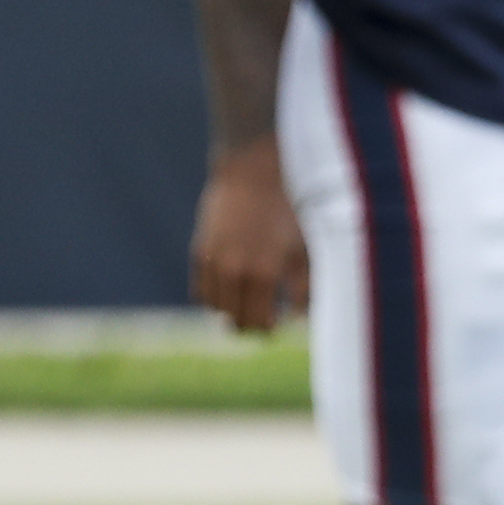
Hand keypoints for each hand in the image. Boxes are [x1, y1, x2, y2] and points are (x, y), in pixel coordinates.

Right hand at [190, 139, 309, 333]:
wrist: (251, 175)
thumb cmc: (285, 213)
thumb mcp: (303, 249)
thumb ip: (304, 289)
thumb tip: (298, 320)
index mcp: (263, 273)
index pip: (258, 323)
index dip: (268, 329)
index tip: (276, 323)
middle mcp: (234, 271)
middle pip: (234, 322)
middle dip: (250, 325)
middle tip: (263, 318)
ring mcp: (213, 262)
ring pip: (214, 309)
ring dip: (230, 311)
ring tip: (247, 301)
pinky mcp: (199, 253)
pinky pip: (200, 291)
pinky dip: (213, 296)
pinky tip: (230, 287)